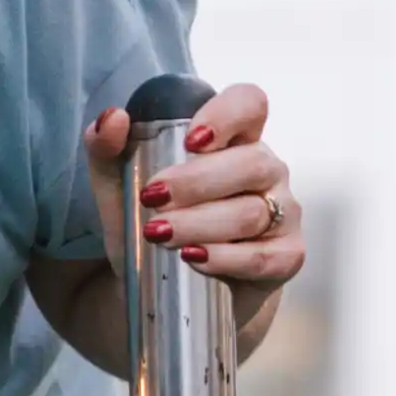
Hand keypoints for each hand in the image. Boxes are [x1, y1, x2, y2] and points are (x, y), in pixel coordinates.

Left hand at [96, 84, 300, 293]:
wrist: (174, 291)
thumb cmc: (157, 223)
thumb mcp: (122, 187)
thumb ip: (108, 149)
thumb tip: (113, 119)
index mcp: (234, 140)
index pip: (249, 104)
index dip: (226, 115)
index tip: (191, 140)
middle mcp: (266, 170)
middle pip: (250, 162)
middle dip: (196, 182)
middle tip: (152, 199)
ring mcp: (283, 213)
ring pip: (250, 213)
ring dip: (199, 224)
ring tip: (159, 234)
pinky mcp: (287, 256)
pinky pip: (262, 256)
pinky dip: (224, 258)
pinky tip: (194, 257)